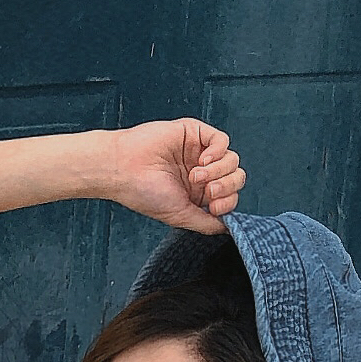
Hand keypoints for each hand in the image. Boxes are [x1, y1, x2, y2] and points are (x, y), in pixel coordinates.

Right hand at [107, 120, 243, 234]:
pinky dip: (217, 152)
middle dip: (226, 186)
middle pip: (235, 177)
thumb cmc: (144, 193)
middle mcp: (201, 174)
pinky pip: (222, 140)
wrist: (125, 169)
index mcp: (197, 194)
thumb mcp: (179, 216)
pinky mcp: (196, 133)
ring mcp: (199, 152)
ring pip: (232, 159)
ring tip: (195, 175)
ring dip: (218, 170)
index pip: (229, 196)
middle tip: (207, 191)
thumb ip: (205, 222)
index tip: (212, 206)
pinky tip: (202, 160)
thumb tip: (228, 228)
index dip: (227, 201)